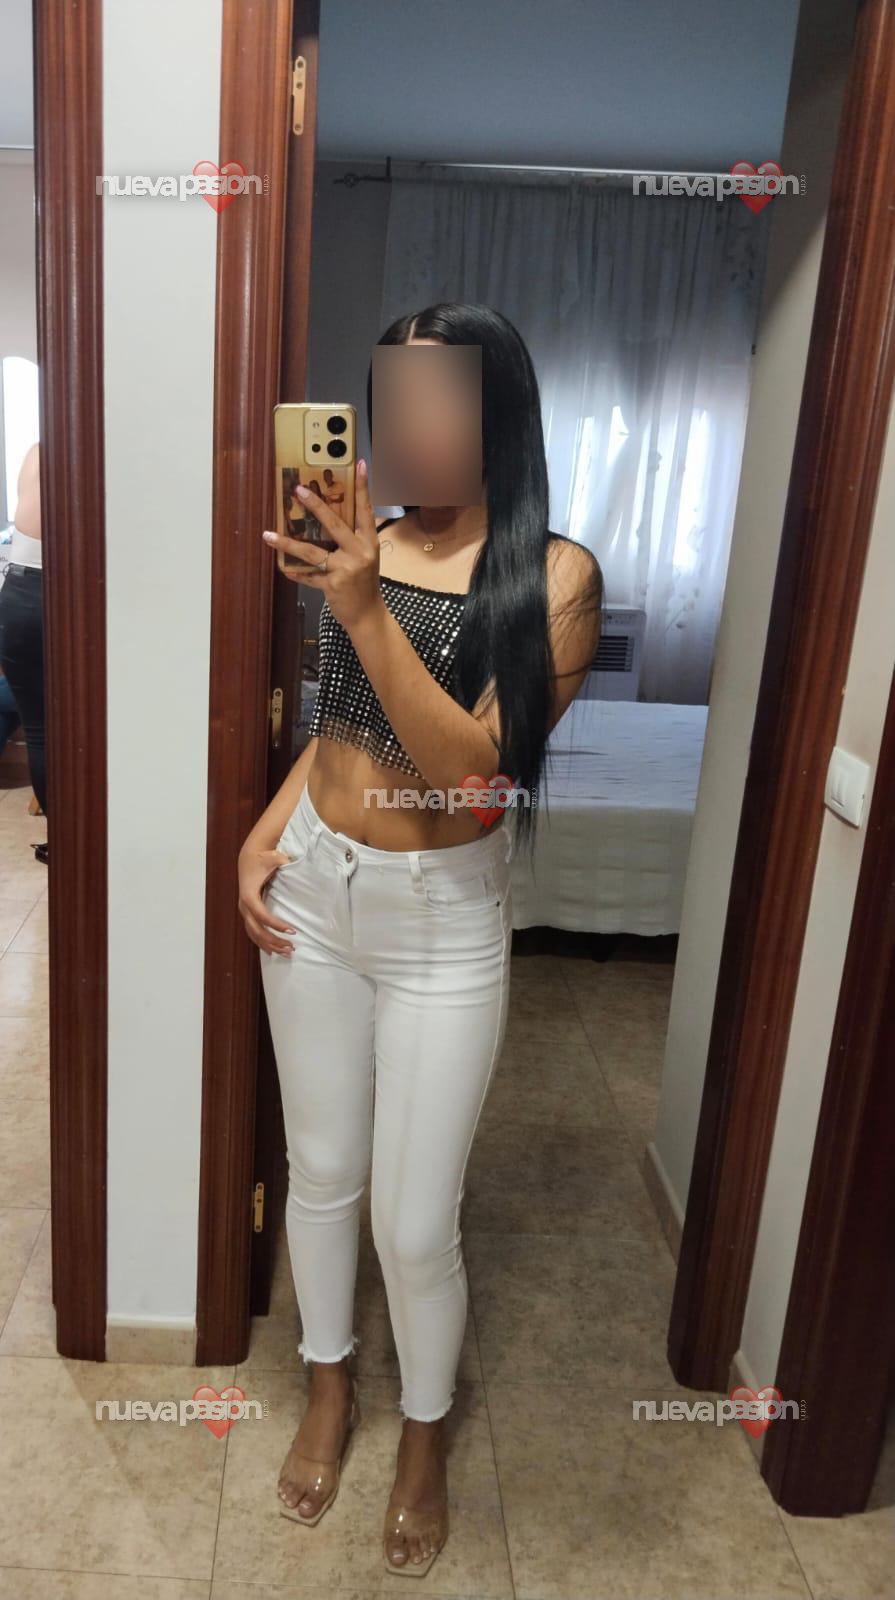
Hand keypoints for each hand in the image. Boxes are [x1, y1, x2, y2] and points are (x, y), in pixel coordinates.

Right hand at [238, 844, 297, 955]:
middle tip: (292, 947)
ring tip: (287, 952)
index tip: (293, 930)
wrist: (249, 858)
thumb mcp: (275, 857)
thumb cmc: (263, 858)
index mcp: (249, 895)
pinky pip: (252, 932)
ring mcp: (244, 911)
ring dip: (270, 945)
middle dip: (274, 940)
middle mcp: (244, 906)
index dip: (276, 925)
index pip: (262, 915)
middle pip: (257, 930)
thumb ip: (285, 861)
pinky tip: (273, 952)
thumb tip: (297, 865)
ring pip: (254, 934)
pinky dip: (262, 943)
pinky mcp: (247, 913)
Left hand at [261, 458, 384, 630]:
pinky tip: (282, 567)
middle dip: (315, 505)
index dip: (363, 487)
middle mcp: (359, 552)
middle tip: (297, 490)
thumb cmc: (364, 583)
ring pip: (312, 552)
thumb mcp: (365, 556)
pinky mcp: (333, 585)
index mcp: (369, 541)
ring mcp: (346, 569)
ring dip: (287, 543)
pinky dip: (294, 572)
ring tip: (268, 535)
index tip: (360, 464)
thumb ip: (351, 538)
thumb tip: (326, 517)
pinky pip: (308, 575)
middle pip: (334, 524)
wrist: (368, 615)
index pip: (365, 509)